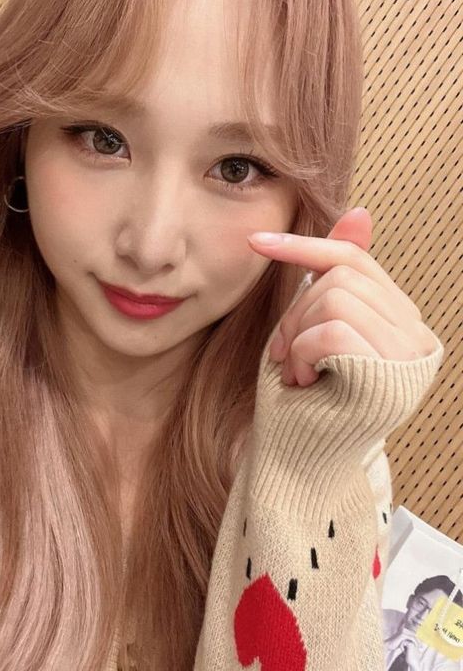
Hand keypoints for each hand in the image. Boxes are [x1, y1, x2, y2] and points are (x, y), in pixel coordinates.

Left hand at [247, 207, 440, 387]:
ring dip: (297, 335)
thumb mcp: (313, 326)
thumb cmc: (305, 394)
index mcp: (401, 319)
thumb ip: (337, 276)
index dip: (303, 247)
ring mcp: (409, 357)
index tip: (255, 242)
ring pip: (336, 299)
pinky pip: (332, 331)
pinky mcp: (391, 377)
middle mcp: (417, 336)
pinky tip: (305, 382)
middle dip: (295, 312)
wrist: (299, 460)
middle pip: (341, 278)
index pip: (354, 260)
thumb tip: (361, 211)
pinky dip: (303, 353)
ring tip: (299, 371)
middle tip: (285, 353)